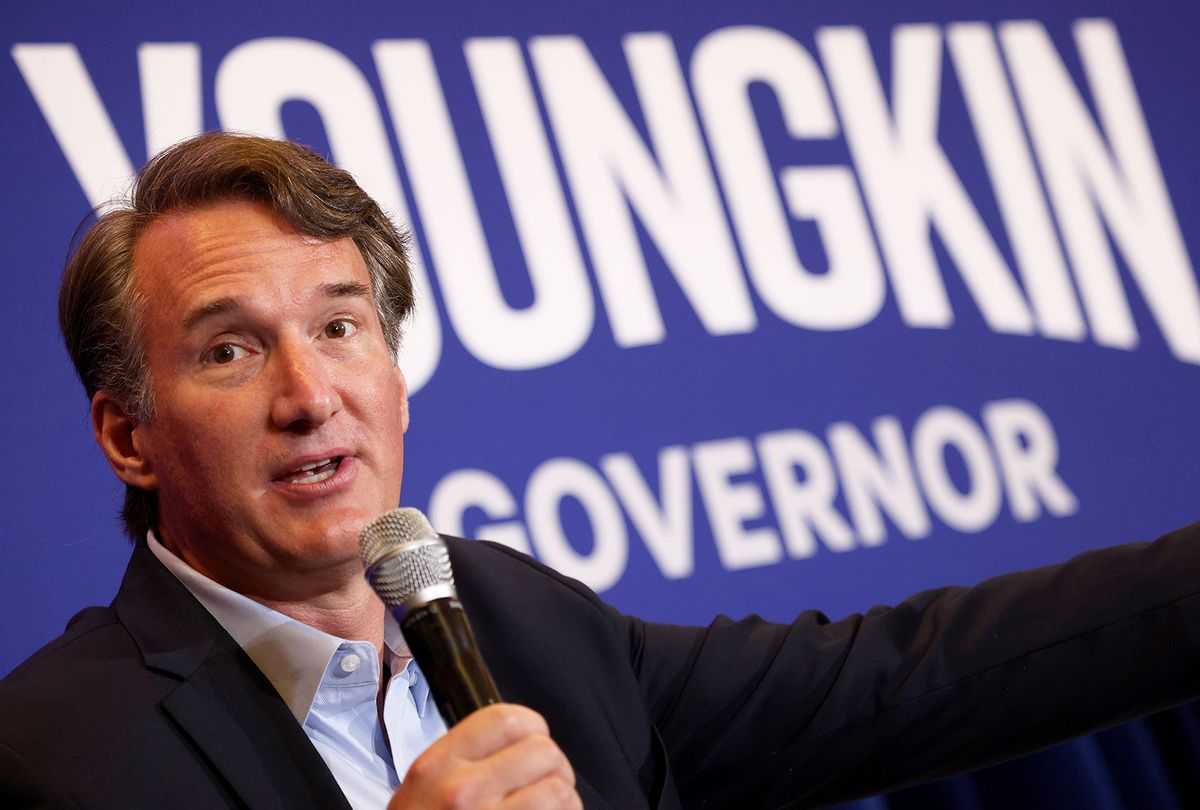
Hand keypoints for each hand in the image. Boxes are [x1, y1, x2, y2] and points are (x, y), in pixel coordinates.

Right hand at [387, 703, 580, 808]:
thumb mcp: (422, 793)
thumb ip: (464, 763)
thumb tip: (521, 741)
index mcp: (437, 768)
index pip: (506, 719)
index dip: (532, 730)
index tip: (532, 745)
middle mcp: (461, 792)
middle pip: (544, 752)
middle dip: (552, 771)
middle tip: (541, 789)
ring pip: (561, 792)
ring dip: (562, 805)